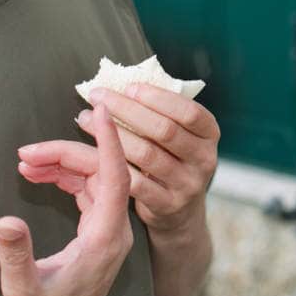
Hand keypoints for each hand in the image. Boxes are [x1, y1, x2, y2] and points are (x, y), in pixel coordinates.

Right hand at [0, 104, 133, 295]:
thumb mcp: (20, 289)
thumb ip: (15, 255)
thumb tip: (6, 220)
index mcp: (106, 240)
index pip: (117, 178)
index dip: (109, 142)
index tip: (100, 110)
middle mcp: (114, 232)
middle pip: (100, 174)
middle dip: (66, 156)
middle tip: (24, 153)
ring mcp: (108, 233)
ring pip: (93, 182)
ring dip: (62, 167)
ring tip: (24, 162)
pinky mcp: (97, 235)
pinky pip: (88, 193)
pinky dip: (65, 180)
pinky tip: (37, 175)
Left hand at [19, 86, 219, 237]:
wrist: (181, 212)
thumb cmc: (173, 160)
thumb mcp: (181, 136)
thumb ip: (164, 112)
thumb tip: (126, 83)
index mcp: (209, 135)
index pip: (189, 112)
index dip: (159, 98)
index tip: (129, 87)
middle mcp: (204, 159)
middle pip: (164, 130)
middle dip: (127, 110)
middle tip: (99, 97)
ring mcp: (187, 184)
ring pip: (147, 155)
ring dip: (113, 135)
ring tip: (86, 119)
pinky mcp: (167, 205)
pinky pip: (135, 182)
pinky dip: (112, 164)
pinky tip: (92, 151)